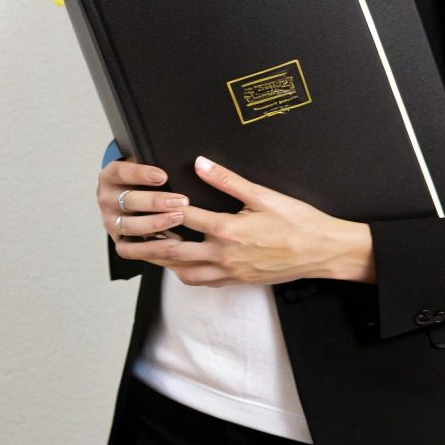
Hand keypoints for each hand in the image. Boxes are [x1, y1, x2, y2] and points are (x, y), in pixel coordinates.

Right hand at [99, 158, 187, 244]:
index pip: (121, 172)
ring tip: (179, 218)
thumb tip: (194, 164)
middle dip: (156, 201)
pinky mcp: (119, 241)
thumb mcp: (149, 169)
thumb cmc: (149, 183)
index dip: (141, 174)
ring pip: (129, 225)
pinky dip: (150, 246)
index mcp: (110, 177)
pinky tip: (171, 241)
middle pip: (128, 200)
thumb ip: (160, 167)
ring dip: (155, 223)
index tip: (163, 176)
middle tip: (181, 200)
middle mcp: (107, 200)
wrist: (138, 203)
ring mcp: (111, 222)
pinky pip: (130, 249)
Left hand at [113, 157, 376, 286]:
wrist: (325, 252)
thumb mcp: (264, 195)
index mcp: (228, 230)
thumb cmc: (300, 223)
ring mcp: (230, 272)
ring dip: (161, 262)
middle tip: (120, 240)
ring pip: (183, 271)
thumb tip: (200, 164)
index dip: (160, 207)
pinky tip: (180, 264)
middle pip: (171, 252)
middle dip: (143, 246)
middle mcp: (224, 255)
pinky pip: (202, 281)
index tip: (142, 199)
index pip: (182, 217)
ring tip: (145, 251)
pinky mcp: (238, 281)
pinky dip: (184, 273)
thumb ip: (228, 180)